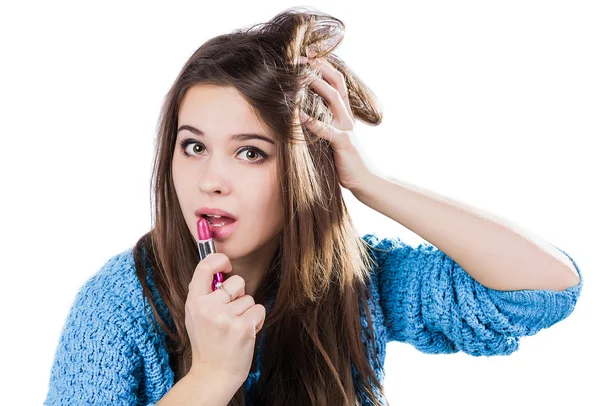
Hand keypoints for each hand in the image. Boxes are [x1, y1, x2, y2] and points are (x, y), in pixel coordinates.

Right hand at [185, 253, 265, 385]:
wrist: (214, 374)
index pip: (204, 267)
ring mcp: (225, 317)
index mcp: (194, 301)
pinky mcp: (242, 327)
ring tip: (236, 328)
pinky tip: (246, 333)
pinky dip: (257, 320)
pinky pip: (259, 310)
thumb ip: (205, 293)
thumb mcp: (196, 315)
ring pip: (249, 298)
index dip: (219, 260)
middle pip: (236, 282)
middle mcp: (208, 307)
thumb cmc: (208, 342)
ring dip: (247, 312)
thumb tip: (220, 267)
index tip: (227, 266)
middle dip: (239, 295)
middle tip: (230, 315)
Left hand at [298, 49, 378, 193]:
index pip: (337, 82)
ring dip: (317, 86)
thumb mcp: (336, 137)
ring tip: (300, 76)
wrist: (366, 180)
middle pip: (335, 84)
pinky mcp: (343, 143)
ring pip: (333, 100)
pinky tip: (299, 116)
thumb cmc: (347, 160)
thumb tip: (304, 114)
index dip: (324, 67)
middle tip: (301, 57)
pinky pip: (327, 130)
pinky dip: (313, 122)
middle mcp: (347, 116)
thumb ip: (325, 124)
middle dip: (319, 69)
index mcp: (345, 113)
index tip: (309, 54)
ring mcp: (346, 128)